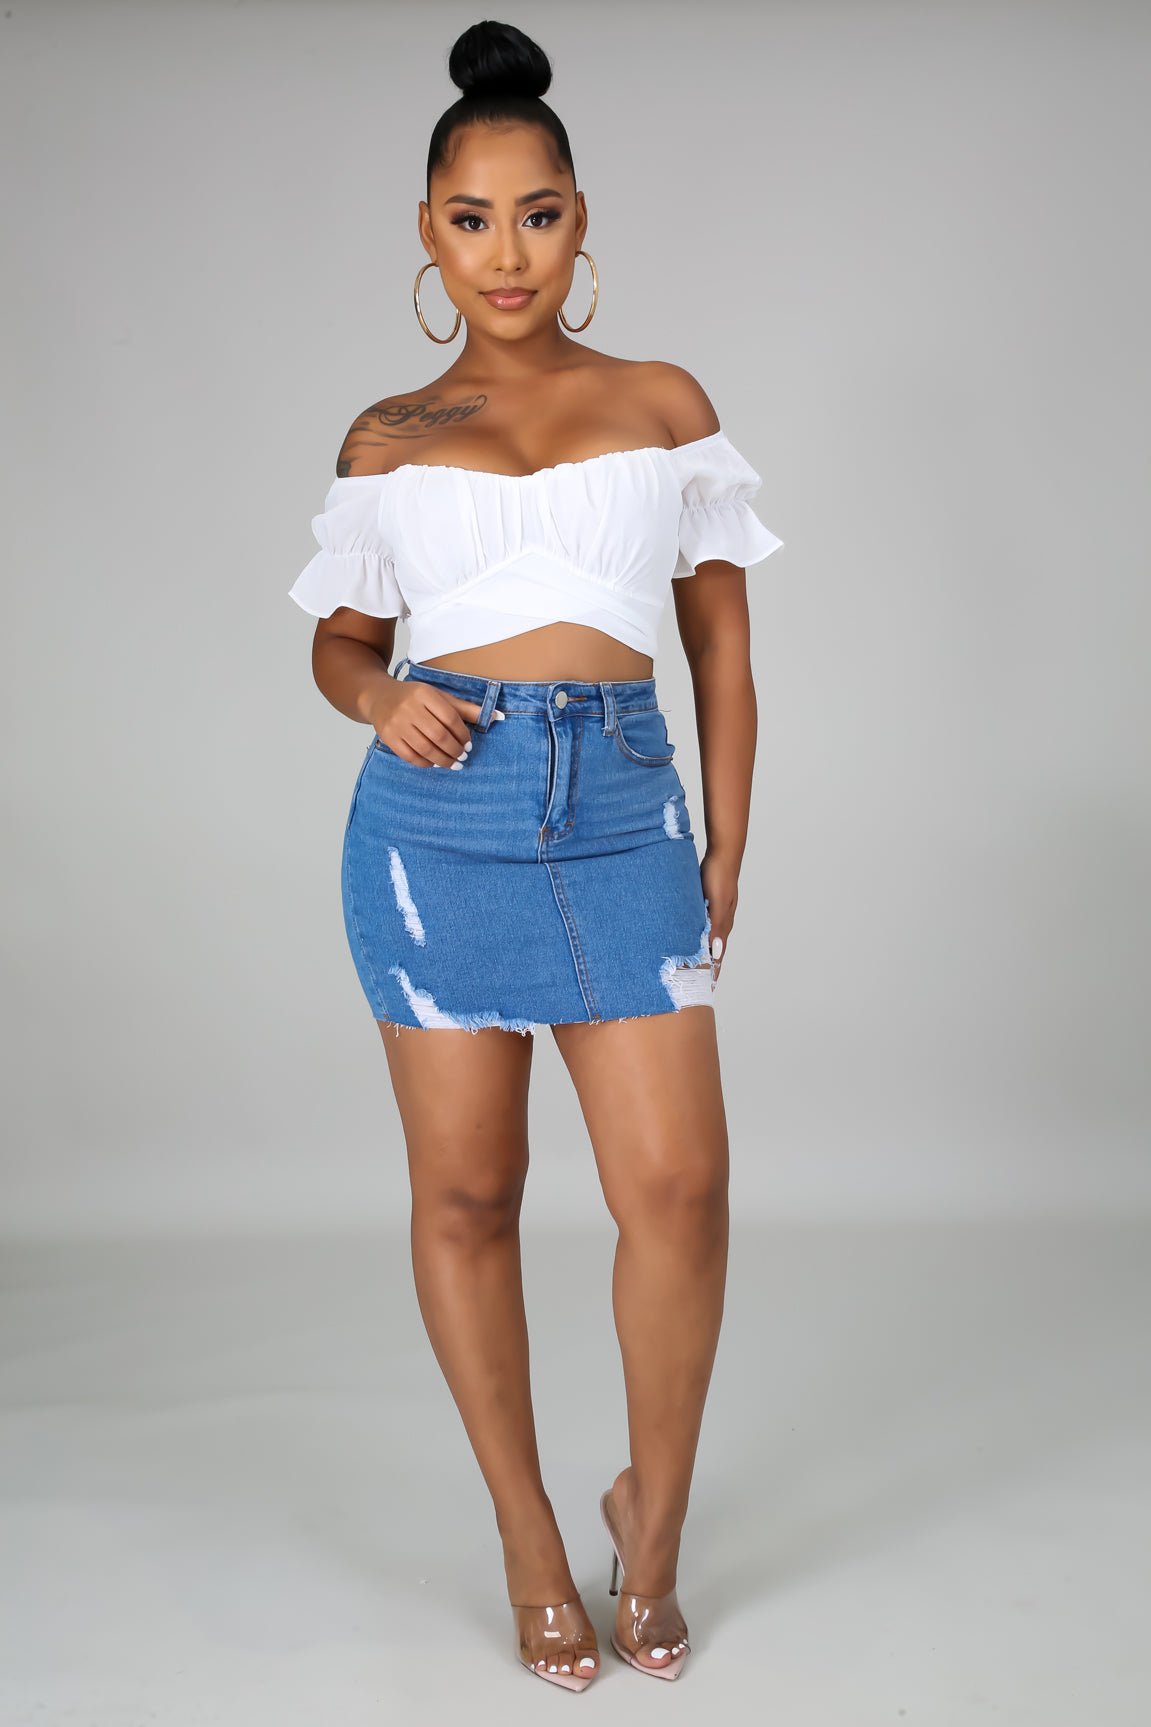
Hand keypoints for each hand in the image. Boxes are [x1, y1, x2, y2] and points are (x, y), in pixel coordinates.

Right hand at [368, 685, 485, 767]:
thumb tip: (498, 716)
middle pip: (438, 735)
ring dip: (443, 760)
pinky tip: (435, 763)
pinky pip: (410, 756)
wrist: (379, 697)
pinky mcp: (388, 737)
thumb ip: (465, 708)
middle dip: (454, 750)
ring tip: (452, 763)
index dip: (462, 734)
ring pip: (424, 748)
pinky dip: (425, 763)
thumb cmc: (414, 698)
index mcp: (424, 694)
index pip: (449, 717)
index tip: (468, 744)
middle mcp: (409, 707)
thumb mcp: (439, 697)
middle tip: (462, 756)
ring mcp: (396, 723)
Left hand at [700, 850, 738, 982]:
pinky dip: (694, 938)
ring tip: (690, 970)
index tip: (706, 992)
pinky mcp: (707, 906)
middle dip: (705, 969)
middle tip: (695, 987)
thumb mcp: (716, 902)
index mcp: (723, 925)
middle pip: (712, 952)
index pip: (717, 957)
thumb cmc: (719, 876)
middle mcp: (720, 923)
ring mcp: (714, 914)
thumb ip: (716, 927)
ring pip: (705, 941)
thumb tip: (715, 952)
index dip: (712, 974)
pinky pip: (700, 928)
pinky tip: (687, 941)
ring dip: (699, 955)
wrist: (722, 855)